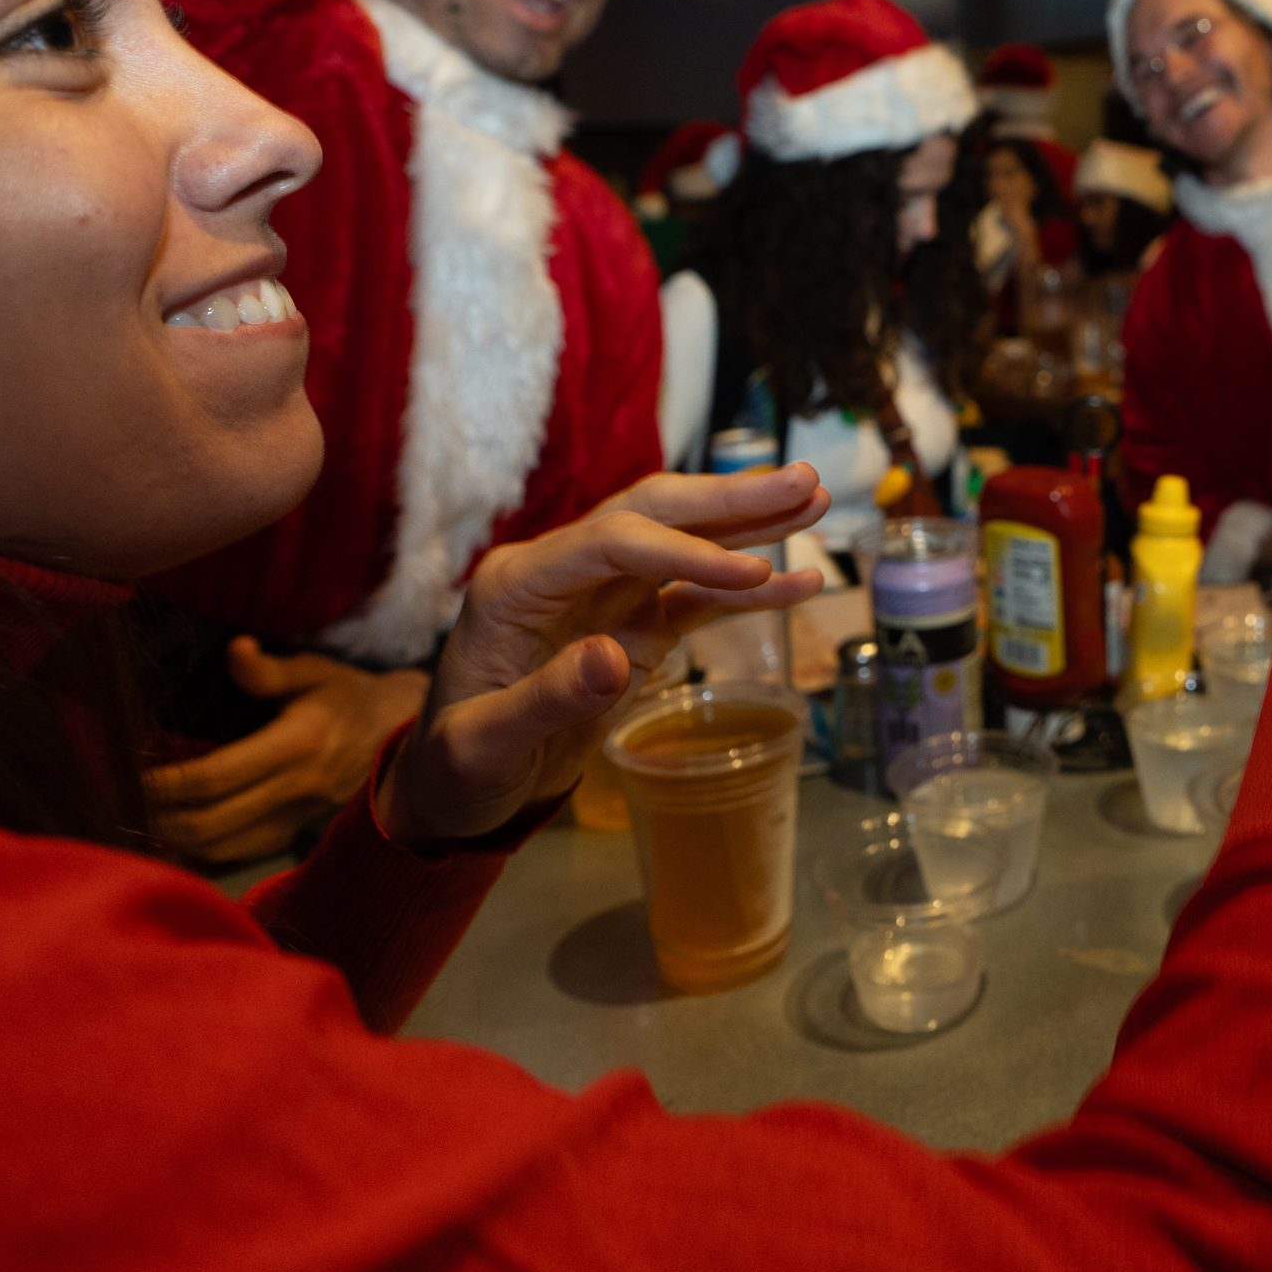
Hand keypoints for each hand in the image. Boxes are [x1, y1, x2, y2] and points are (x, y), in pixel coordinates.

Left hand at [146, 644, 428, 865]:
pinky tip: (168, 838)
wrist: (402, 734)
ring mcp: (296, 818)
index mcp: (297, 744)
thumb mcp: (315, 670)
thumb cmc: (349, 696)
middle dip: (154, 816)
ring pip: (218, 847)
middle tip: (113, 800)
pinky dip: (197, 851)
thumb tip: (234, 650)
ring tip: (131, 820)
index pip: (214, 776)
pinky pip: (236, 853)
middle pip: (207, 822)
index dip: (163, 782)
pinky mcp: (294, 834)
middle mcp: (295, 789)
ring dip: (169, 839)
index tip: (124, 773)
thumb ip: (268, 670)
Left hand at [379, 463, 828, 845]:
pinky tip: (800, 583)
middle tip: (804, 480)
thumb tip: (612, 658)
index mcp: (516, 584)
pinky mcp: (631, 623)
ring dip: (748, 522)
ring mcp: (601, 594)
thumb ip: (542, 701)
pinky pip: (696, 597)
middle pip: (652, 514)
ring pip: (682, 541)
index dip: (685, 550)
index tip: (753, 569)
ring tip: (815, 498)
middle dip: (730, 499)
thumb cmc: (458, 768)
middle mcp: (561, 572)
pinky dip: (746, 591)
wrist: (456, 790)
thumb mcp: (483, 747)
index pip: (611, 541)